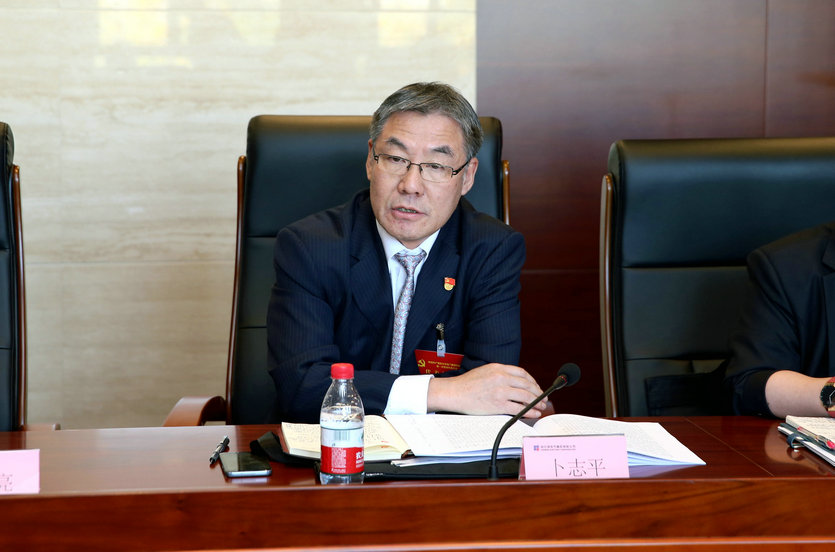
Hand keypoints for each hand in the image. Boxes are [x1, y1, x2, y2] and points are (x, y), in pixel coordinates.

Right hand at [426, 363, 547, 417]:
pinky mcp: (498, 404)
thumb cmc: (467, 384)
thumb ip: (500, 374)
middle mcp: (501, 378)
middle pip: (527, 384)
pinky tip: (533, 413)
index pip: (522, 373)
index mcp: (498, 368)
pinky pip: (519, 408)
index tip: (536, 386)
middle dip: (538, 392)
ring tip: (541, 406)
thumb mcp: (485, 371)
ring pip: (526, 396)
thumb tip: (515, 382)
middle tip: (543, 398)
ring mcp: (500, 391)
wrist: (454, 393)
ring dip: (537, 402)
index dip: (532, 381)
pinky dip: (529, 411)